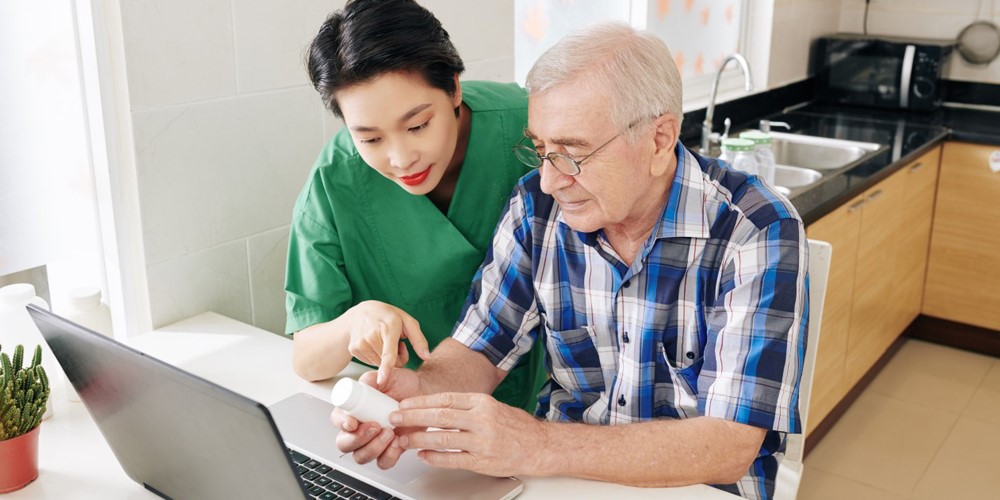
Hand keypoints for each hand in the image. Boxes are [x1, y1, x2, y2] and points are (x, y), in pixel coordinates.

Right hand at [330, 369, 425, 468]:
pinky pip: (383, 462)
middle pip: (344, 444)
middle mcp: (359, 428)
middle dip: (357, 439)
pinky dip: (389, 455)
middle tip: (375, 426)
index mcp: (353, 409)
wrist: (423, 391)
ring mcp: (372, 441)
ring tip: (390, 432)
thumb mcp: (386, 374)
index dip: (341, 423)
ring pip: (361, 456)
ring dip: (373, 448)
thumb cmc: (402, 383)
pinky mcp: (389, 450)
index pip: (337, 419)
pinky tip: (397, 442)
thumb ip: (372, 378)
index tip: (352, 423)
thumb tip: (365, 383)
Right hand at [344, 301, 430, 385]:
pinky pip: (370, 362)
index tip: (381, 380)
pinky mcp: (354, 349)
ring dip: (385, 358)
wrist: (361, 312)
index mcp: (388, 327)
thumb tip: (427, 357)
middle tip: (396, 343)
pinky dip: (375, 356)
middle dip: (397, 358)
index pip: (388, 352)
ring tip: (383, 341)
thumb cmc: (388, 317)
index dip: (386, 367)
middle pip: (390, 363)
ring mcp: (360, 343)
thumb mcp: (408, 322)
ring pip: (380, 364)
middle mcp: (372, 335)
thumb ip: (419, 340)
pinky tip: (374, 344)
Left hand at [390, 392, 545, 476]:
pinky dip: (435, 457)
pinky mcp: (482, 461)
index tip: (404, 404)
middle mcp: (481, 419)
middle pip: (440, 415)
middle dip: (413, 417)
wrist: (539, 446)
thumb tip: (438, 407)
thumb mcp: (492, 406)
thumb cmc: (515, 426)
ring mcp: (482, 441)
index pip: (445, 398)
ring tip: (404, 439)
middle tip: (395, 418)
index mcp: (482, 402)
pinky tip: (424, 455)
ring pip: (443, 437)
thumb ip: (467, 407)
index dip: (421, 401)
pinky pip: (453, 459)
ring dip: (420, 438)